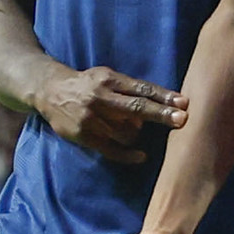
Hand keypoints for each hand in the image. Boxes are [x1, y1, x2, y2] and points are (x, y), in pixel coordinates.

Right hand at [32, 65, 186, 164]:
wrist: (50, 91)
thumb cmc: (87, 85)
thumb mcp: (106, 77)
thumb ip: (128, 88)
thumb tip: (161, 102)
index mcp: (108, 80)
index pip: (141, 88)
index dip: (163, 96)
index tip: (183, 103)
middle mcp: (100, 97)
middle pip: (136, 107)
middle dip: (160, 114)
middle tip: (182, 119)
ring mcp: (91, 117)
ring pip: (126, 131)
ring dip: (138, 134)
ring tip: (138, 131)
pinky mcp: (84, 135)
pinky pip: (111, 149)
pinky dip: (128, 154)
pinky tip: (141, 156)